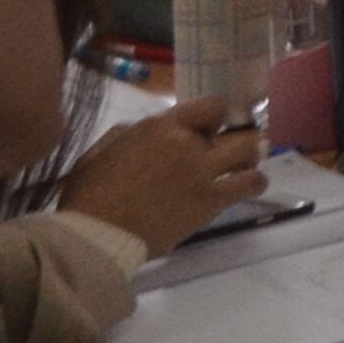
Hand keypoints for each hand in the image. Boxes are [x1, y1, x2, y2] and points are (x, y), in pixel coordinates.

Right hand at [60, 99, 265, 251]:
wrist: (96, 235)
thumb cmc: (88, 196)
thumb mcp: (101, 151)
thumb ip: (129, 135)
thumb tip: (147, 131)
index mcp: (158, 127)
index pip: (210, 106)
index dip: (212, 119)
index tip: (207, 132)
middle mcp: (186, 143)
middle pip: (232, 130)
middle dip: (232, 139)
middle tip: (226, 153)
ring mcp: (202, 171)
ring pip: (249, 151)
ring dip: (249, 158)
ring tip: (242, 168)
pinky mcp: (211, 200)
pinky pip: (249, 184)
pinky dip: (255, 182)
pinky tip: (249, 186)